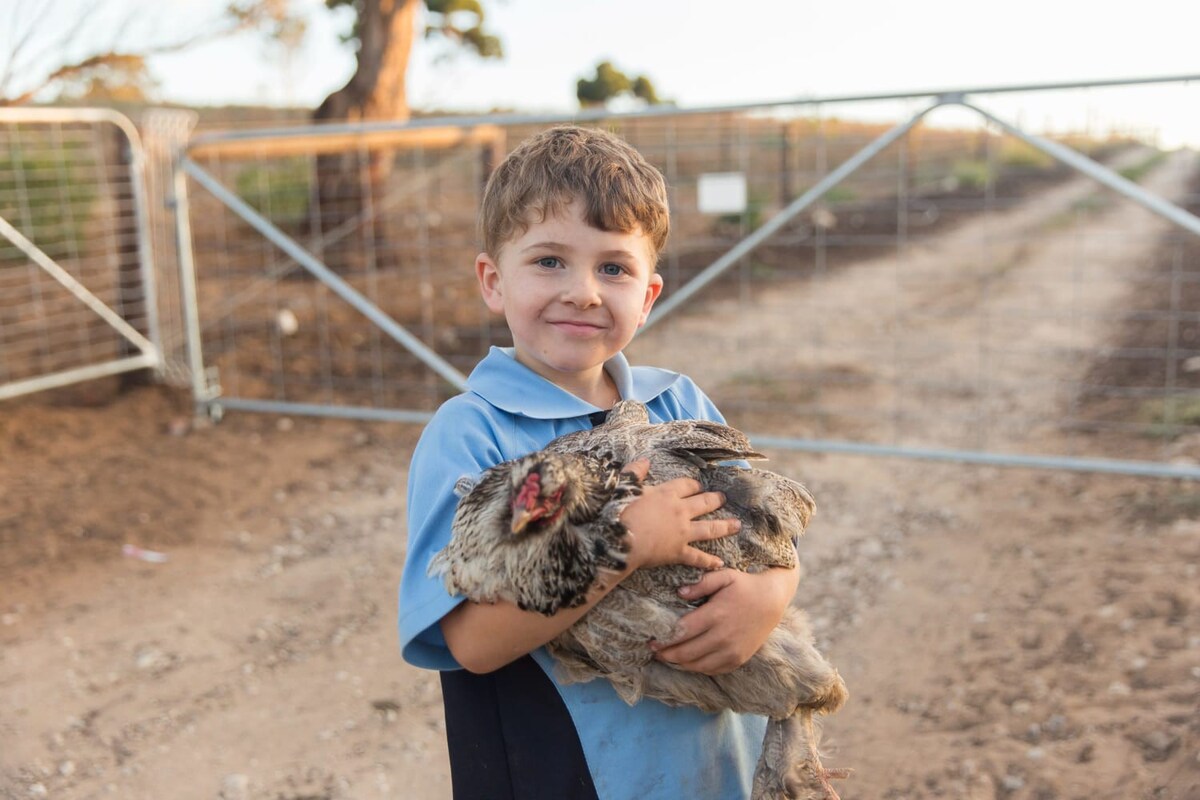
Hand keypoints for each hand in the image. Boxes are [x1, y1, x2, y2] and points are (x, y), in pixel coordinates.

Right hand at [618, 459, 737, 570]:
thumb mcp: (625, 485)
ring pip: (709, 528)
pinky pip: (698, 557)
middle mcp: (680, 511)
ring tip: (737, 525)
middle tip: (724, 499)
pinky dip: (709, 561)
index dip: (694, 485)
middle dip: (715, 500)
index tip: (698, 486)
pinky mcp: (679, 552)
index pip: (687, 485)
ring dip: (724, 526)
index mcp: (667, 493)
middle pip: (704, 503)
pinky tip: (720, 563)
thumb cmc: (620, 510)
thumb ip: (636, 472)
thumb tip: (644, 461)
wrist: (620, 538)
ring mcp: (682, 532)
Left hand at [651, 564, 799, 674]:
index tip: (651, 640)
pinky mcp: (738, 660)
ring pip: (697, 666)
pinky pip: (711, 670)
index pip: (682, 632)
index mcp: (716, 615)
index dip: (664, 639)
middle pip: (686, 653)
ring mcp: (732, 651)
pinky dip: (696, 668)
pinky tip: (686, 661)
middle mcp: (723, 637)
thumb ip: (700, 583)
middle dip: (666, 654)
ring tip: (666, 657)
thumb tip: (678, 593)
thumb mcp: (724, 576)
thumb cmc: (744, 586)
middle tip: (654, 650)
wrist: (772, 601)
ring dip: (678, 664)